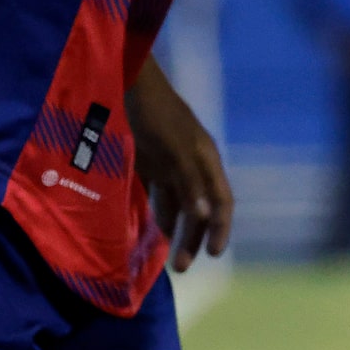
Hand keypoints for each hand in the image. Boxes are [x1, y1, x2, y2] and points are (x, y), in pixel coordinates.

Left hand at [127, 58, 232, 272]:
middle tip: (180, 268)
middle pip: (200, 208)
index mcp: (205, 158)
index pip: (222, 200)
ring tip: (162, 257)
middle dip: (193, 238)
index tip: (213, 255)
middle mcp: (192, 163)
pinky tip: (142, 229)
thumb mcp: (173, 146)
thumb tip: (205, 216)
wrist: (126, 80)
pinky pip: (155, 194)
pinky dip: (152, 213)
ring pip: (177, 203)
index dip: (221, 228)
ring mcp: (170, 162)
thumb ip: (190, 180)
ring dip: (172, 229)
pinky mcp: (148, 159)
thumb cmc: (153, 112)